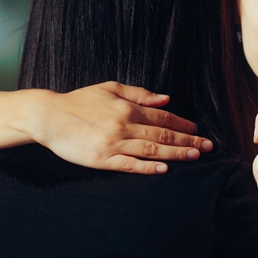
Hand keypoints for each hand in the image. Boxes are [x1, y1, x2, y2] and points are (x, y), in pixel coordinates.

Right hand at [34, 81, 212, 174]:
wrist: (49, 116)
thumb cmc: (80, 101)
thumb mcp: (110, 88)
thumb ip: (139, 94)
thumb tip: (166, 99)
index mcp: (127, 108)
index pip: (162, 118)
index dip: (183, 125)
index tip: (198, 130)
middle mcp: (123, 125)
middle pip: (162, 135)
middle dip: (188, 141)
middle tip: (208, 147)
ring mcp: (113, 143)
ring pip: (151, 150)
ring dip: (175, 154)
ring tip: (194, 156)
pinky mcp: (101, 159)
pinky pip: (129, 165)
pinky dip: (147, 167)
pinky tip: (164, 169)